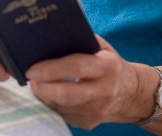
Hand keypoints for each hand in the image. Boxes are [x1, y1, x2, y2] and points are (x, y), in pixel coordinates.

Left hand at [26, 35, 150, 129]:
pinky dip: (52, 103)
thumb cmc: (110, 63)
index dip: (52, 68)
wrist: (131, 93)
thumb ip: (82, 41)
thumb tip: (53, 38)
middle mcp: (104, 91)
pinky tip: (48, 93)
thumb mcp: (103, 47)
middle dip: (42, 86)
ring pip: (61, 107)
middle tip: (30, 77)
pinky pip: (63, 115)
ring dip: (44, 95)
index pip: (76, 67)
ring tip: (36, 82)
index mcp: (108, 67)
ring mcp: (97, 111)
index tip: (32, 67)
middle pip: (66, 94)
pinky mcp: (89, 123)